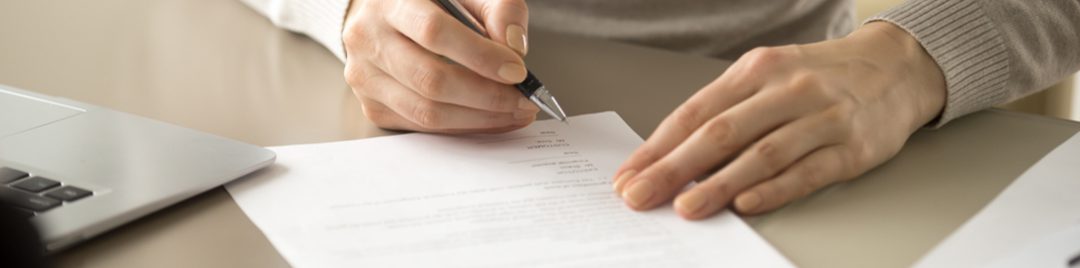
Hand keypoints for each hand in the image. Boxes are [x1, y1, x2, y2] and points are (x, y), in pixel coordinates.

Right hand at [342, 0, 537, 132]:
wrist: (382, 14)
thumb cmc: (431, 2)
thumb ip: (499, 8)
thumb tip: (514, 49)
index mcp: (391, 1)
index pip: (434, 32)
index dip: (480, 56)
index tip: (517, 71)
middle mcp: (368, 39)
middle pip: (431, 80)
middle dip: (487, 96)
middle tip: (524, 100)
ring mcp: (365, 77)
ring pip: (427, 112)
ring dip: (479, 118)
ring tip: (514, 112)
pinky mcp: (373, 106)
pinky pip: (422, 127)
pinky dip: (463, 127)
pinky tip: (490, 119)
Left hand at [612, 23, 946, 218]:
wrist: (896, 67)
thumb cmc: (819, 76)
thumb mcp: (768, 76)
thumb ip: (726, 111)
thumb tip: (673, 157)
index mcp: (757, 69)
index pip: (695, 111)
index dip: (657, 146)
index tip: (629, 174)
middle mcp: (787, 90)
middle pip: (720, 133)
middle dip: (674, 168)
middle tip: (641, 194)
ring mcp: (822, 118)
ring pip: (761, 155)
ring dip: (719, 185)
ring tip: (686, 207)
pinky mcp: (852, 148)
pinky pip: (806, 172)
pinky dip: (774, 190)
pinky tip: (746, 204)